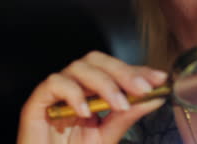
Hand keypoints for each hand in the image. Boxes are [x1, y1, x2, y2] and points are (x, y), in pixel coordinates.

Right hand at [17, 51, 167, 143]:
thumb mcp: (106, 137)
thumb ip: (126, 116)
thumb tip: (155, 99)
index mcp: (91, 92)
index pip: (115, 70)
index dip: (136, 70)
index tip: (159, 78)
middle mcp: (74, 86)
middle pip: (97, 60)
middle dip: (123, 72)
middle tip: (143, 88)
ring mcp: (56, 92)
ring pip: (79, 68)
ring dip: (103, 83)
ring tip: (118, 104)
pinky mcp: (37, 101)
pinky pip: (54, 83)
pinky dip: (73, 93)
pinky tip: (85, 111)